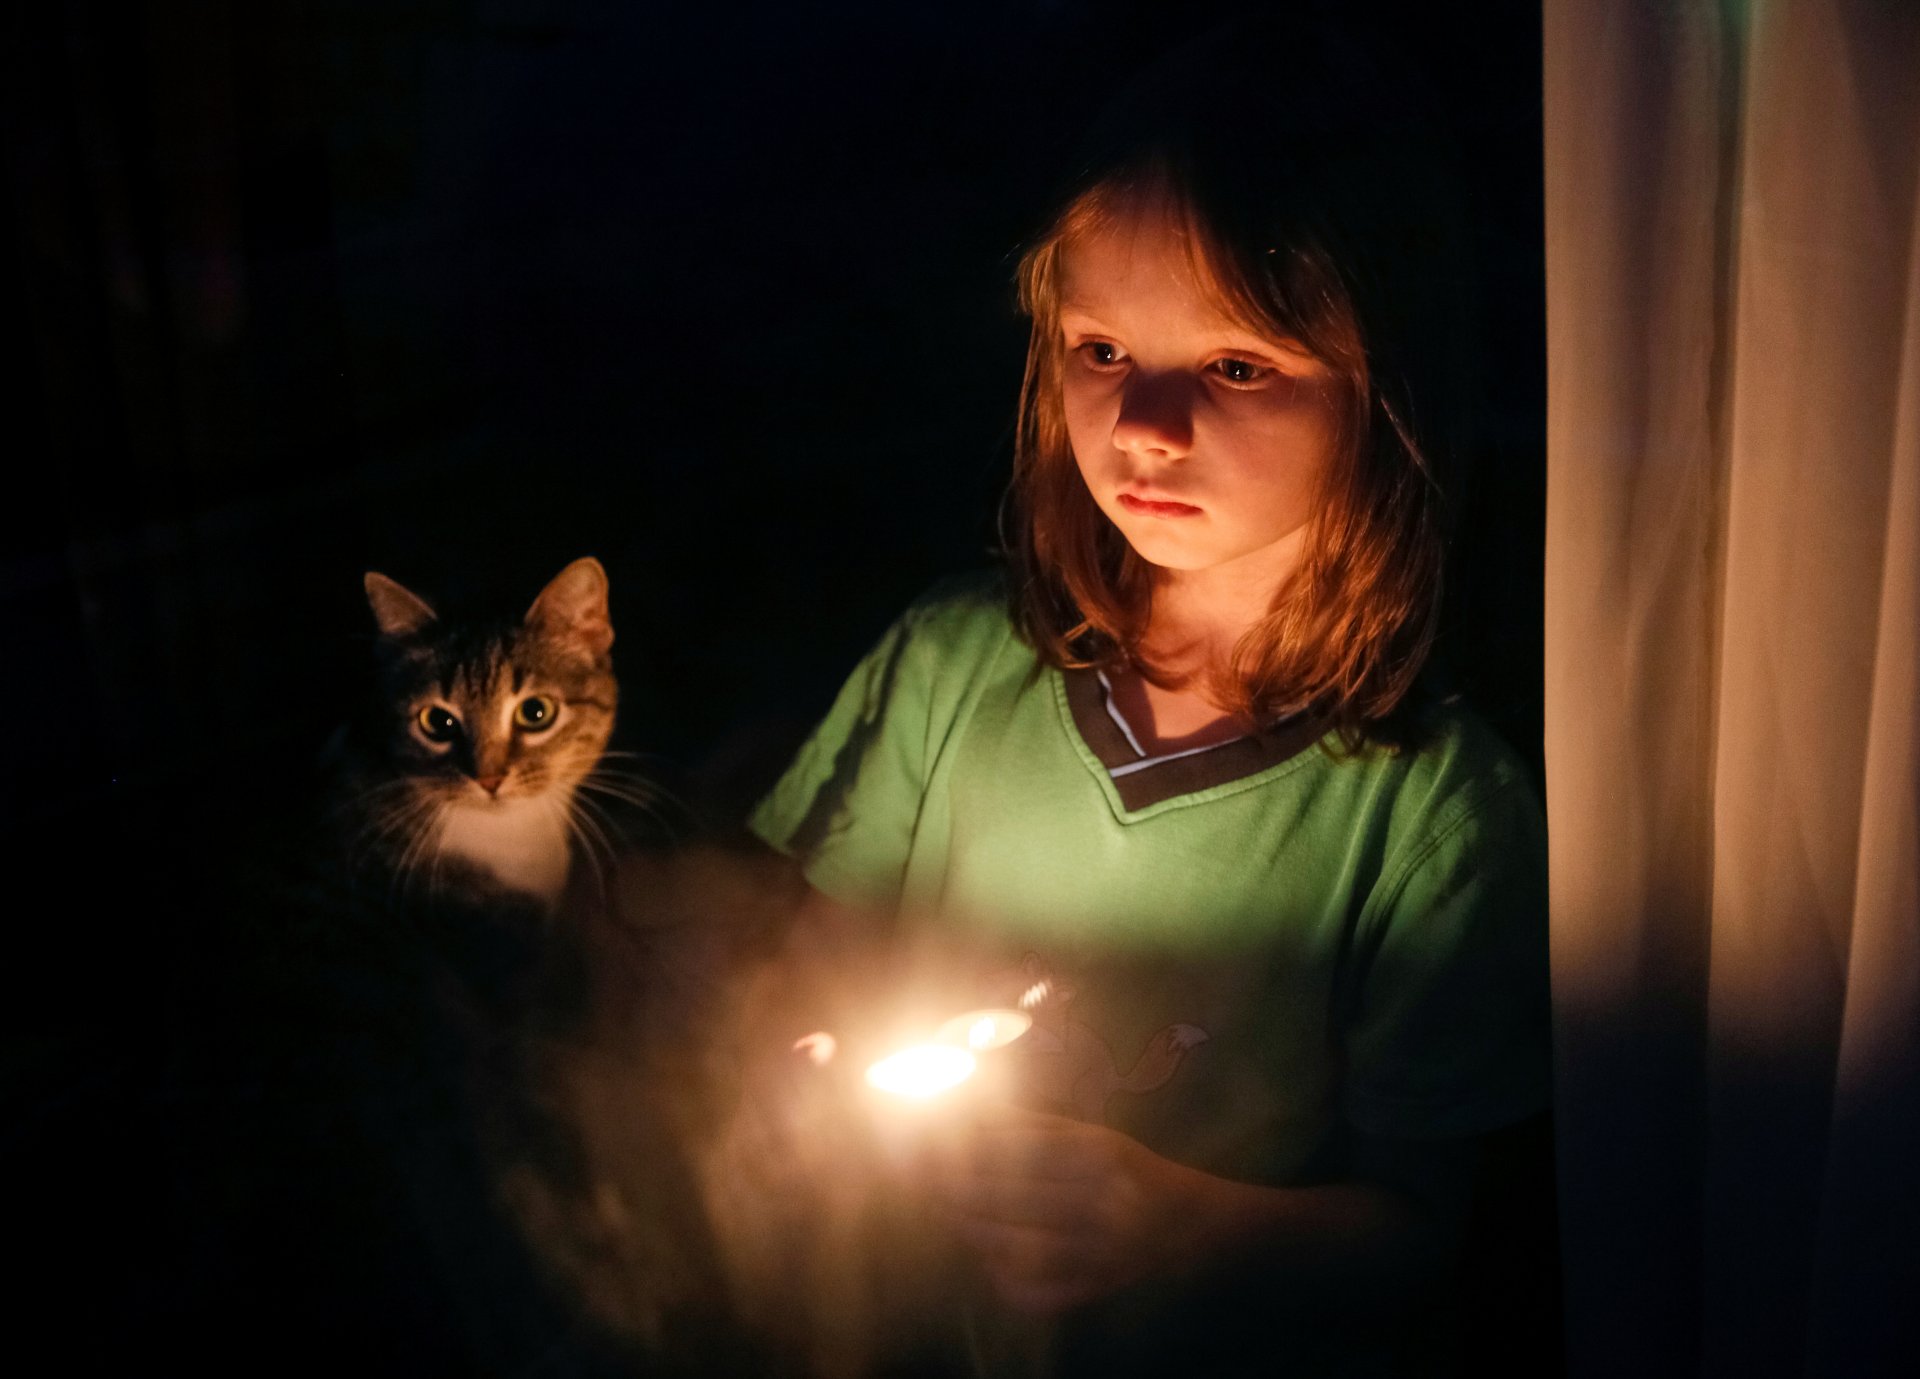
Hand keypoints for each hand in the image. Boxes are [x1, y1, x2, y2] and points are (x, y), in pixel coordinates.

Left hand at [921, 1103, 1220, 1314]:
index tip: (939, 1148)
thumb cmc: (1130, 1169)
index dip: (975, 1151)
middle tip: (929, 1184)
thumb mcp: (1093, 1135)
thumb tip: (973, 1115)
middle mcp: (1107, 1198)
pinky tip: (989, 1262)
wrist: (1193, 1221)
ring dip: (979, 1232)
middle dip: (965, 1190)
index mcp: (1103, 1153)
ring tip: (950, 1216)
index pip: (1022, 1150)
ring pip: (1026, 1244)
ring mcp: (1106, 1247)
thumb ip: (1035, 1126)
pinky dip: (1011, 1280)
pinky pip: (1047, 1289)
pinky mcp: (1103, 1285)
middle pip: (1019, 1195)